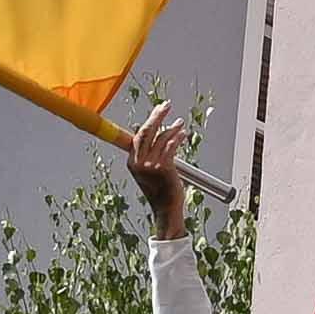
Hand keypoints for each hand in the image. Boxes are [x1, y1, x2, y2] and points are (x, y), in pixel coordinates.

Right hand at [123, 101, 194, 237]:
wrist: (165, 208)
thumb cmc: (160, 189)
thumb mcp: (148, 172)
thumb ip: (149, 155)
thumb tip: (158, 134)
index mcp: (132, 162)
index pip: (137, 136)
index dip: (148, 121)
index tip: (157, 110)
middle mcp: (138, 163)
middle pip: (146, 131)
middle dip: (157, 116)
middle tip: (166, 105)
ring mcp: (150, 165)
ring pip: (161, 138)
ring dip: (173, 128)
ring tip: (180, 123)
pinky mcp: (163, 167)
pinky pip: (170, 146)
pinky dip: (178, 138)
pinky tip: (183, 134)